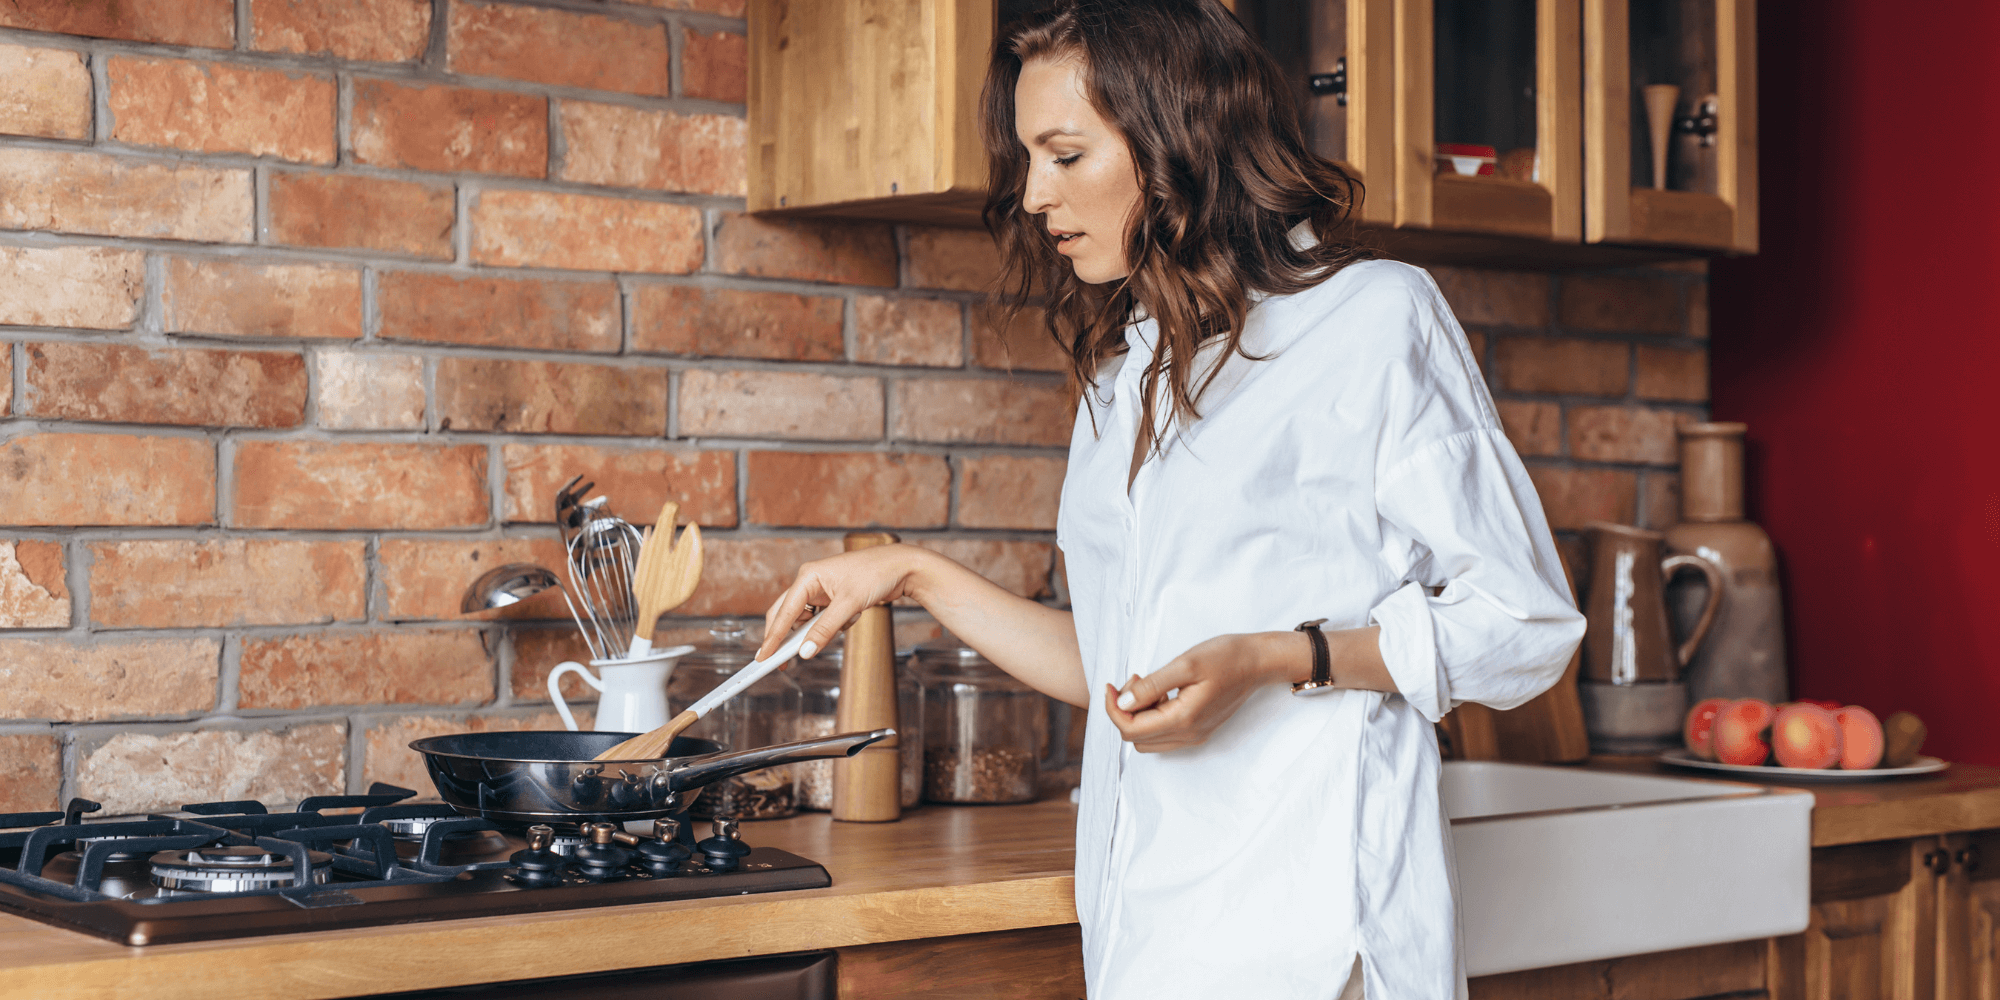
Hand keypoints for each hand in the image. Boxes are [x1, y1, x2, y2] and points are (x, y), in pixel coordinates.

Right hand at [758, 544, 929, 661]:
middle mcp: (810, 582)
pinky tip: (853, 616)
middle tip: (782, 662)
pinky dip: (834, 625)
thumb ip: (825, 629)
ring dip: (819, 630)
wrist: (902, 566)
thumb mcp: (849, 604)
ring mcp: (822, 590)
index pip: (783, 611)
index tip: (763, 657)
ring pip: (806, 620)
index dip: (772, 637)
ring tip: (844, 621)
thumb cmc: (875, 574)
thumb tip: (805, 651)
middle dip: (788, 638)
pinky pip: (823, 619)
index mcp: (808, 576)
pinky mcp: (833, 598)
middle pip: (787, 615)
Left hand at [1103, 632, 1290, 752]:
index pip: (1130, 729)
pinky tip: (1161, 693)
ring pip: (1148, 739)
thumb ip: (1151, 686)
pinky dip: (1153, 717)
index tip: (1110, 684)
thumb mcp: (1184, 664)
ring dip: (1138, 715)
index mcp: (1183, 719)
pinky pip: (1164, 734)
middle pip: (1136, 738)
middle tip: (1134, 681)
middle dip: (1124, 712)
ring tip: (1146, 684)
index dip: (1112, 708)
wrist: (1258, 662)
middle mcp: (1188, 735)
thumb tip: (1121, 703)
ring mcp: (1195, 735)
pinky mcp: (1199, 730)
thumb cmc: (1225, 657)